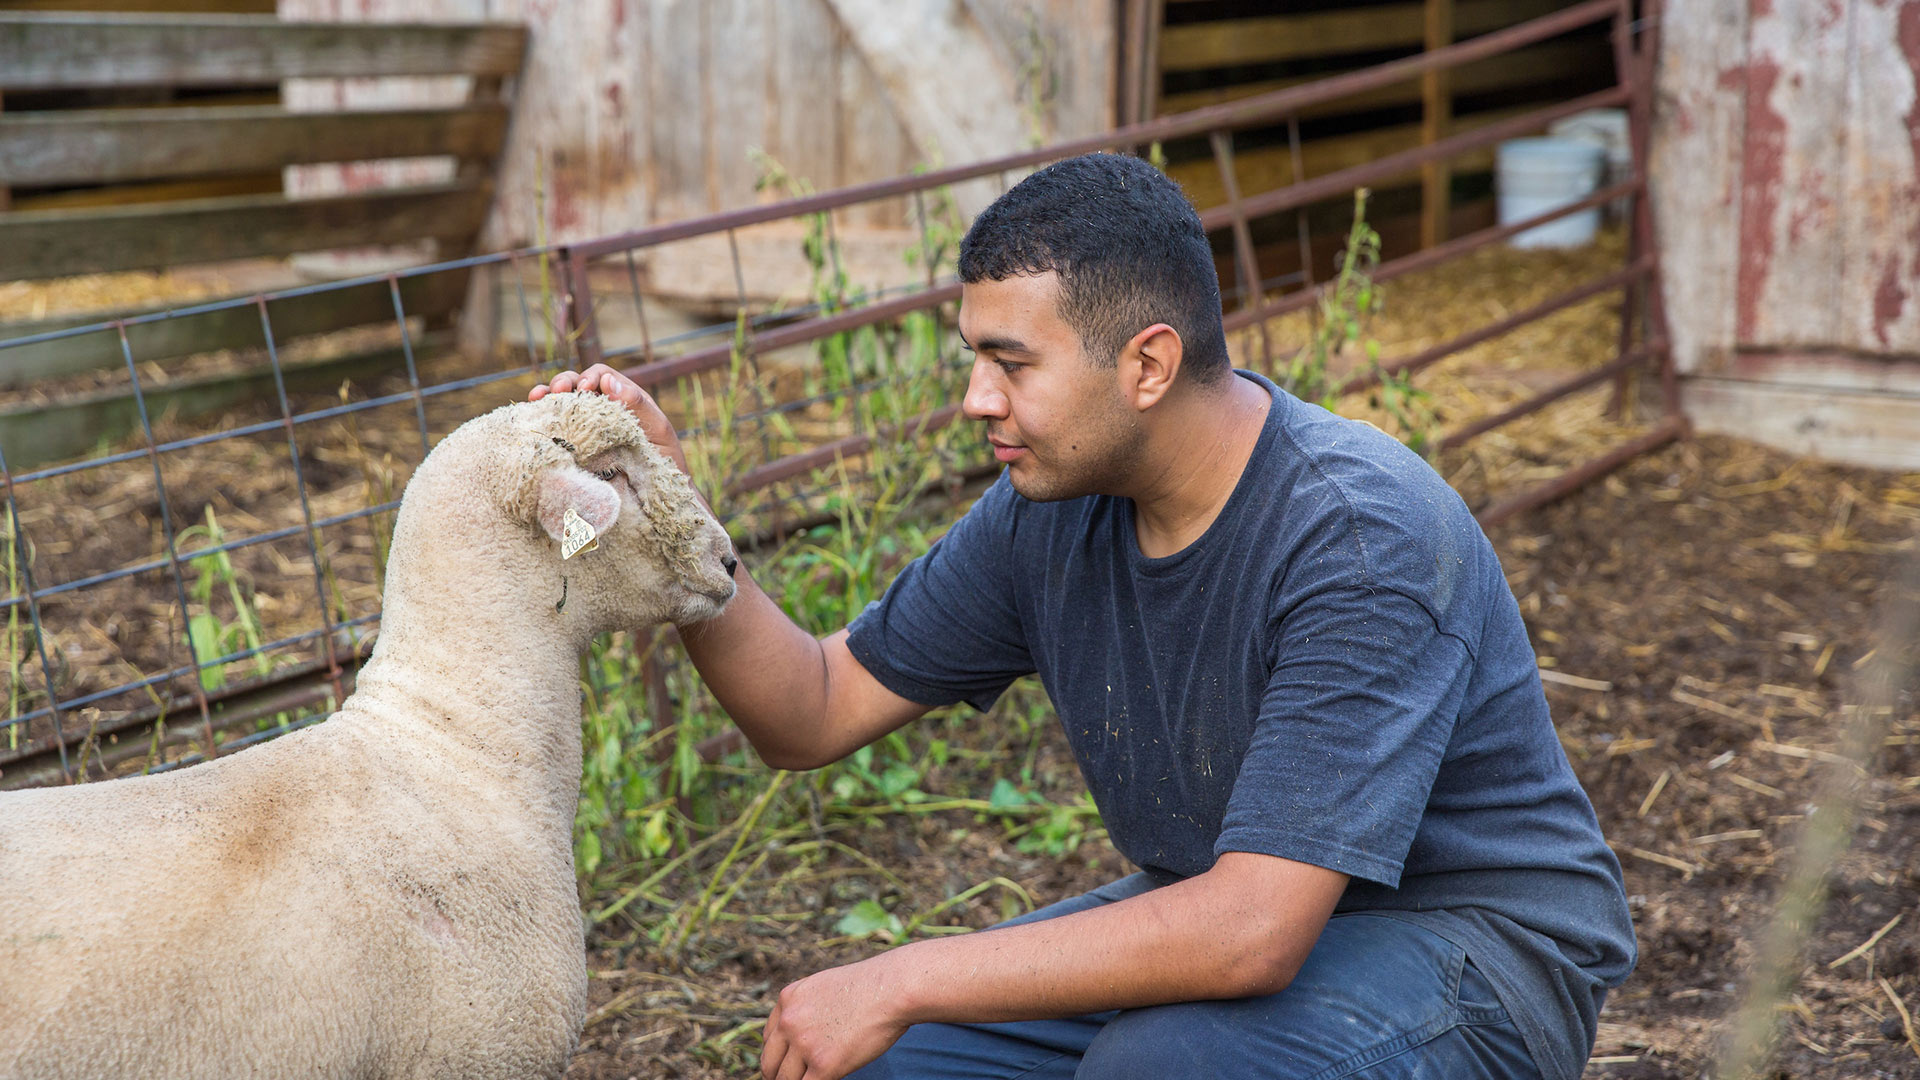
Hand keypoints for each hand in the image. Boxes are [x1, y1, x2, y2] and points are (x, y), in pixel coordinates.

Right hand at [529, 363, 688, 474]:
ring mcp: (585, 428)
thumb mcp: (659, 430)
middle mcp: (602, 409)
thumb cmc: (664, 463)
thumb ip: (638, 405)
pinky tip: (533, 413)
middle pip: (576, 384)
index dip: (590, 377)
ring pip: (562, 403)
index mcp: (623, 400)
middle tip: (559, 391)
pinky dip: (542, 417)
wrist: (658, 498)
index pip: (601, 376)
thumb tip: (608, 381)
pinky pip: (555, 428)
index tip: (585, 388)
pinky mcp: (573, 448)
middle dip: (565, 382)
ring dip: (548, 396)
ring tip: (538, 397)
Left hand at [760, 957, 912, 1079]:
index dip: (777, 1056)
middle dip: (778, 1075)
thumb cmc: (870, 987)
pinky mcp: (824, 1064)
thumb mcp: (825, 987)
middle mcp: (789, 1021)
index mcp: (788, 999)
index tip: (786, 1065)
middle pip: (769, 1062)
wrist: (892, 988)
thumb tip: (803, 1033)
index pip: (769, 1039)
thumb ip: (807, 1007)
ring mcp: (805, 1044)